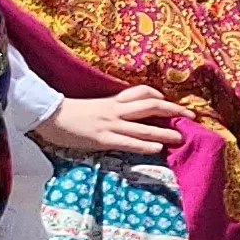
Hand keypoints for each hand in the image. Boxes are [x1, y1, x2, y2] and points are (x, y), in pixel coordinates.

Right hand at [35, 85, 183, 155]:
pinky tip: (157, 148)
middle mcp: (116, 110)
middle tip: (191, 116)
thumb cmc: (70, 114)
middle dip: (173, 110)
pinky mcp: (103, 138)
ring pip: (144, 125)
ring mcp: (110, 124)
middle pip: (151, 105)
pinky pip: (128, 141)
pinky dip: (144, 144)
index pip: (142, 92)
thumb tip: (128, 115)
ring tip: (181, 136)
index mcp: (113, 101)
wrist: (48, 116)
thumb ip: (112, 110)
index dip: (160, 96)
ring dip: (165, 131)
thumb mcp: (95, 107)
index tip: (172, 102)